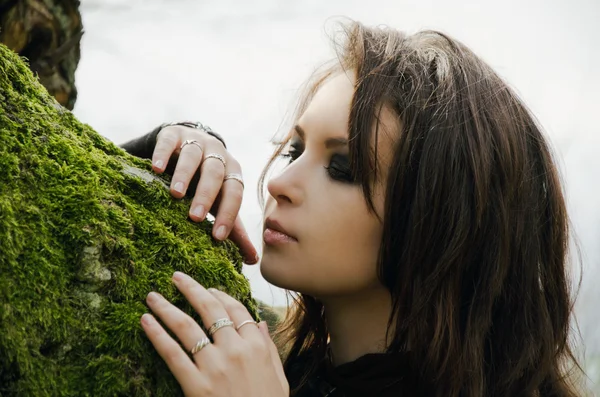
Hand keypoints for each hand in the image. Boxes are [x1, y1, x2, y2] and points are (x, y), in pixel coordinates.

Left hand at [141, 272, 288, 396]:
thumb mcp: (277, 376)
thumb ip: (268, 347)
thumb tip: (259, 323)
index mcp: (256, 345)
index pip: (235, 309)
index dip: (219, 295)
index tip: (207, 288)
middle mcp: (234, 349)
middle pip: (210, 309)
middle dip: (191, 289)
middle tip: (176, 277)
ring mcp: (214, 366)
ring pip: (187, 326)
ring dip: (167, 308)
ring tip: (152, 296)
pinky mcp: (195, 385)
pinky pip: (172, 354)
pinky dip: (157, 335)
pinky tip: (146, 322)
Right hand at [151, 125, 257, 263]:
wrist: (190, 144)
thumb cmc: (207, 183)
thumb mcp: (220, 202)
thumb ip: (235, 229)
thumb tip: (252, 260)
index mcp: (232, 173)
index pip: (234, 193)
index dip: (229, 214)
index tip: (218, 236)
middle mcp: (218, 156)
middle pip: (215, 174)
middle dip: (206, 195)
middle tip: (195, 216)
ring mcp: (196, 142)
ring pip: (193, 156)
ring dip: (185, 175)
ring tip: (175, 194)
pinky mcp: (174, 133)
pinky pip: (170, 140)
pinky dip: (163, 153)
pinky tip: (157, 169)